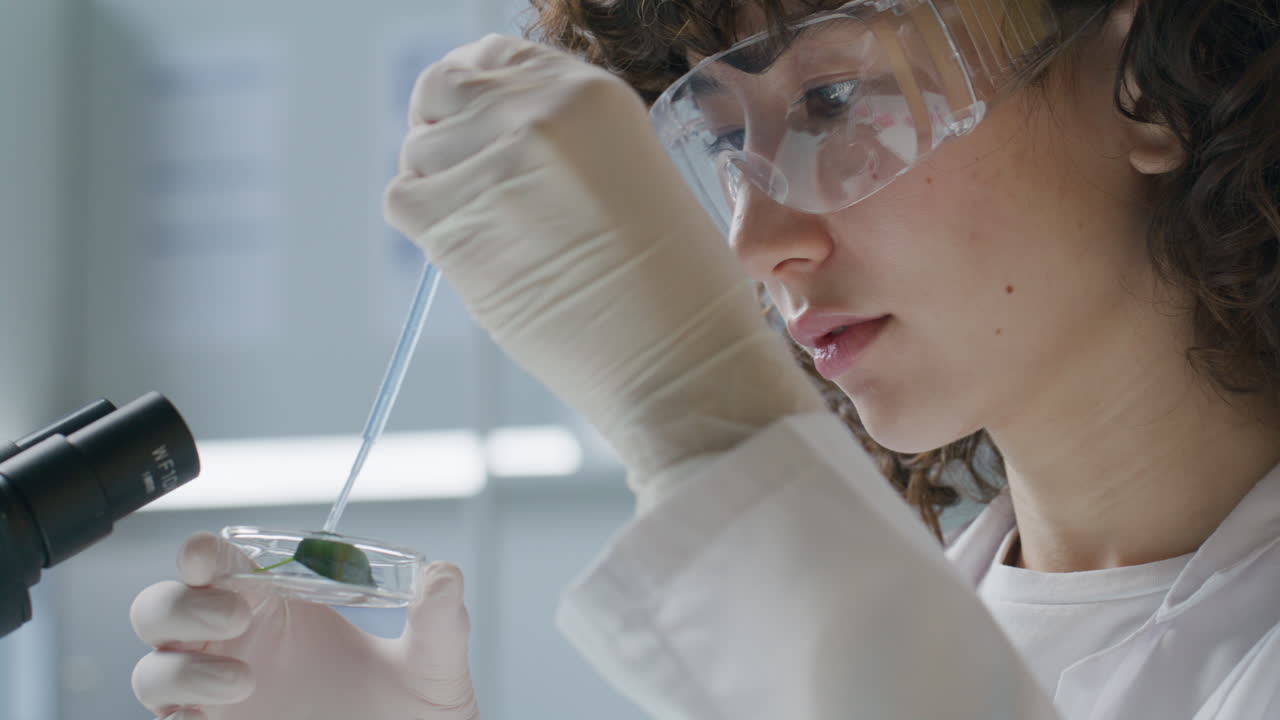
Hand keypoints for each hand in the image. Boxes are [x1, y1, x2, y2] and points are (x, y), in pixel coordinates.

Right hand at [130, 532, 477, 719]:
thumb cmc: (412, 715)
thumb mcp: (434, 665)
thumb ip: (440, 621)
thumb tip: (445, 575)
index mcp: (277, 606)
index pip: (218, 564)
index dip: (201, 553)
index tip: (209, 557)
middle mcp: (236, 646)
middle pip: (160, 609)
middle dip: (179, 603)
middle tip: (236, 613)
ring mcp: (217, 697)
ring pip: (151, 670)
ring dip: (179, 668)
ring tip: (244, 682)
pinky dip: (181, 717)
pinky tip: (224, 715)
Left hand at [385, 35, 821, 487]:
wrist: (678, 359)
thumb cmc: (676, 287)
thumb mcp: (634, 172)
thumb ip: (565, 143)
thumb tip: (497, 140)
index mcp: (590, 93)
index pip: (494, 56)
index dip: (473, 89)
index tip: (468, 117)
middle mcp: (535, 113)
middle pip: (442, 92)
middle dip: (445, 130)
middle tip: (466, 179)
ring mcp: (490, 166)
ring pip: (418, 152)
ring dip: (439, 188)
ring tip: (495, 235)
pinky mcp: (453, 225)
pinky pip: (404, 200)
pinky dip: (426, 226)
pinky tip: (474, 254)